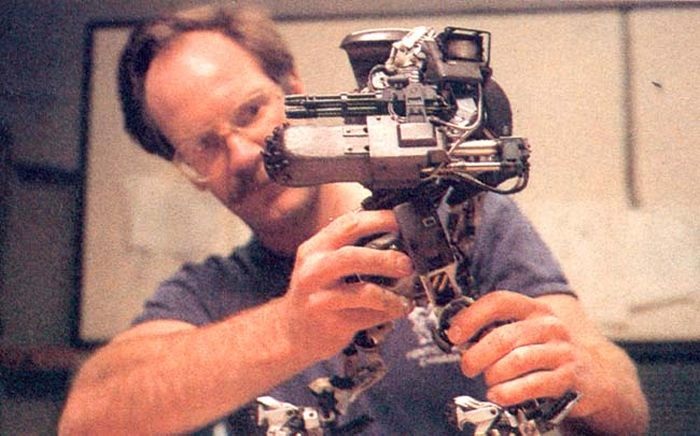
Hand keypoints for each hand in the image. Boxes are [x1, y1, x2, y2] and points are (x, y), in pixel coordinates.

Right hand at [281, 210, 413, 359]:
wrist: (291, 331)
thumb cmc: (316, 292)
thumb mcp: (321, 262)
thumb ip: (348, 246)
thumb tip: (394, 235)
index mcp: (314, 249)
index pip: (347, 225)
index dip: (378, 220)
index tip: (400, 222)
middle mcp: (313, 271)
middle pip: (351, 257)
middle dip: (385, 259)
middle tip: (407, 264)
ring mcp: (321, 300)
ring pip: (363, 292)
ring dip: (391, 293)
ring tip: (406, 295)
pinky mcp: (332, 325)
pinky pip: (369, 316)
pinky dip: (389, 312)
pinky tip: (398, 308)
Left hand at [446, 290, 603, 417]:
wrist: (594, 375)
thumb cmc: (547, 352)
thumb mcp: (526, 333)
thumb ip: (496, 331)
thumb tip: (459, 339)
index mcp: (534, 309)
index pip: (499, 302)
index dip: (472, 317)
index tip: (454, 335)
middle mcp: (549, 326)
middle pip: (504, 336)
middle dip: (477, 354)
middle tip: (467, 366)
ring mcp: (562, 351)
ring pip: (517, 360)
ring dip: (494, 374)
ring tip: (487, 382)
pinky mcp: (570, 376)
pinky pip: (534, 384)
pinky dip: (510, 392)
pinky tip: (499, 395)